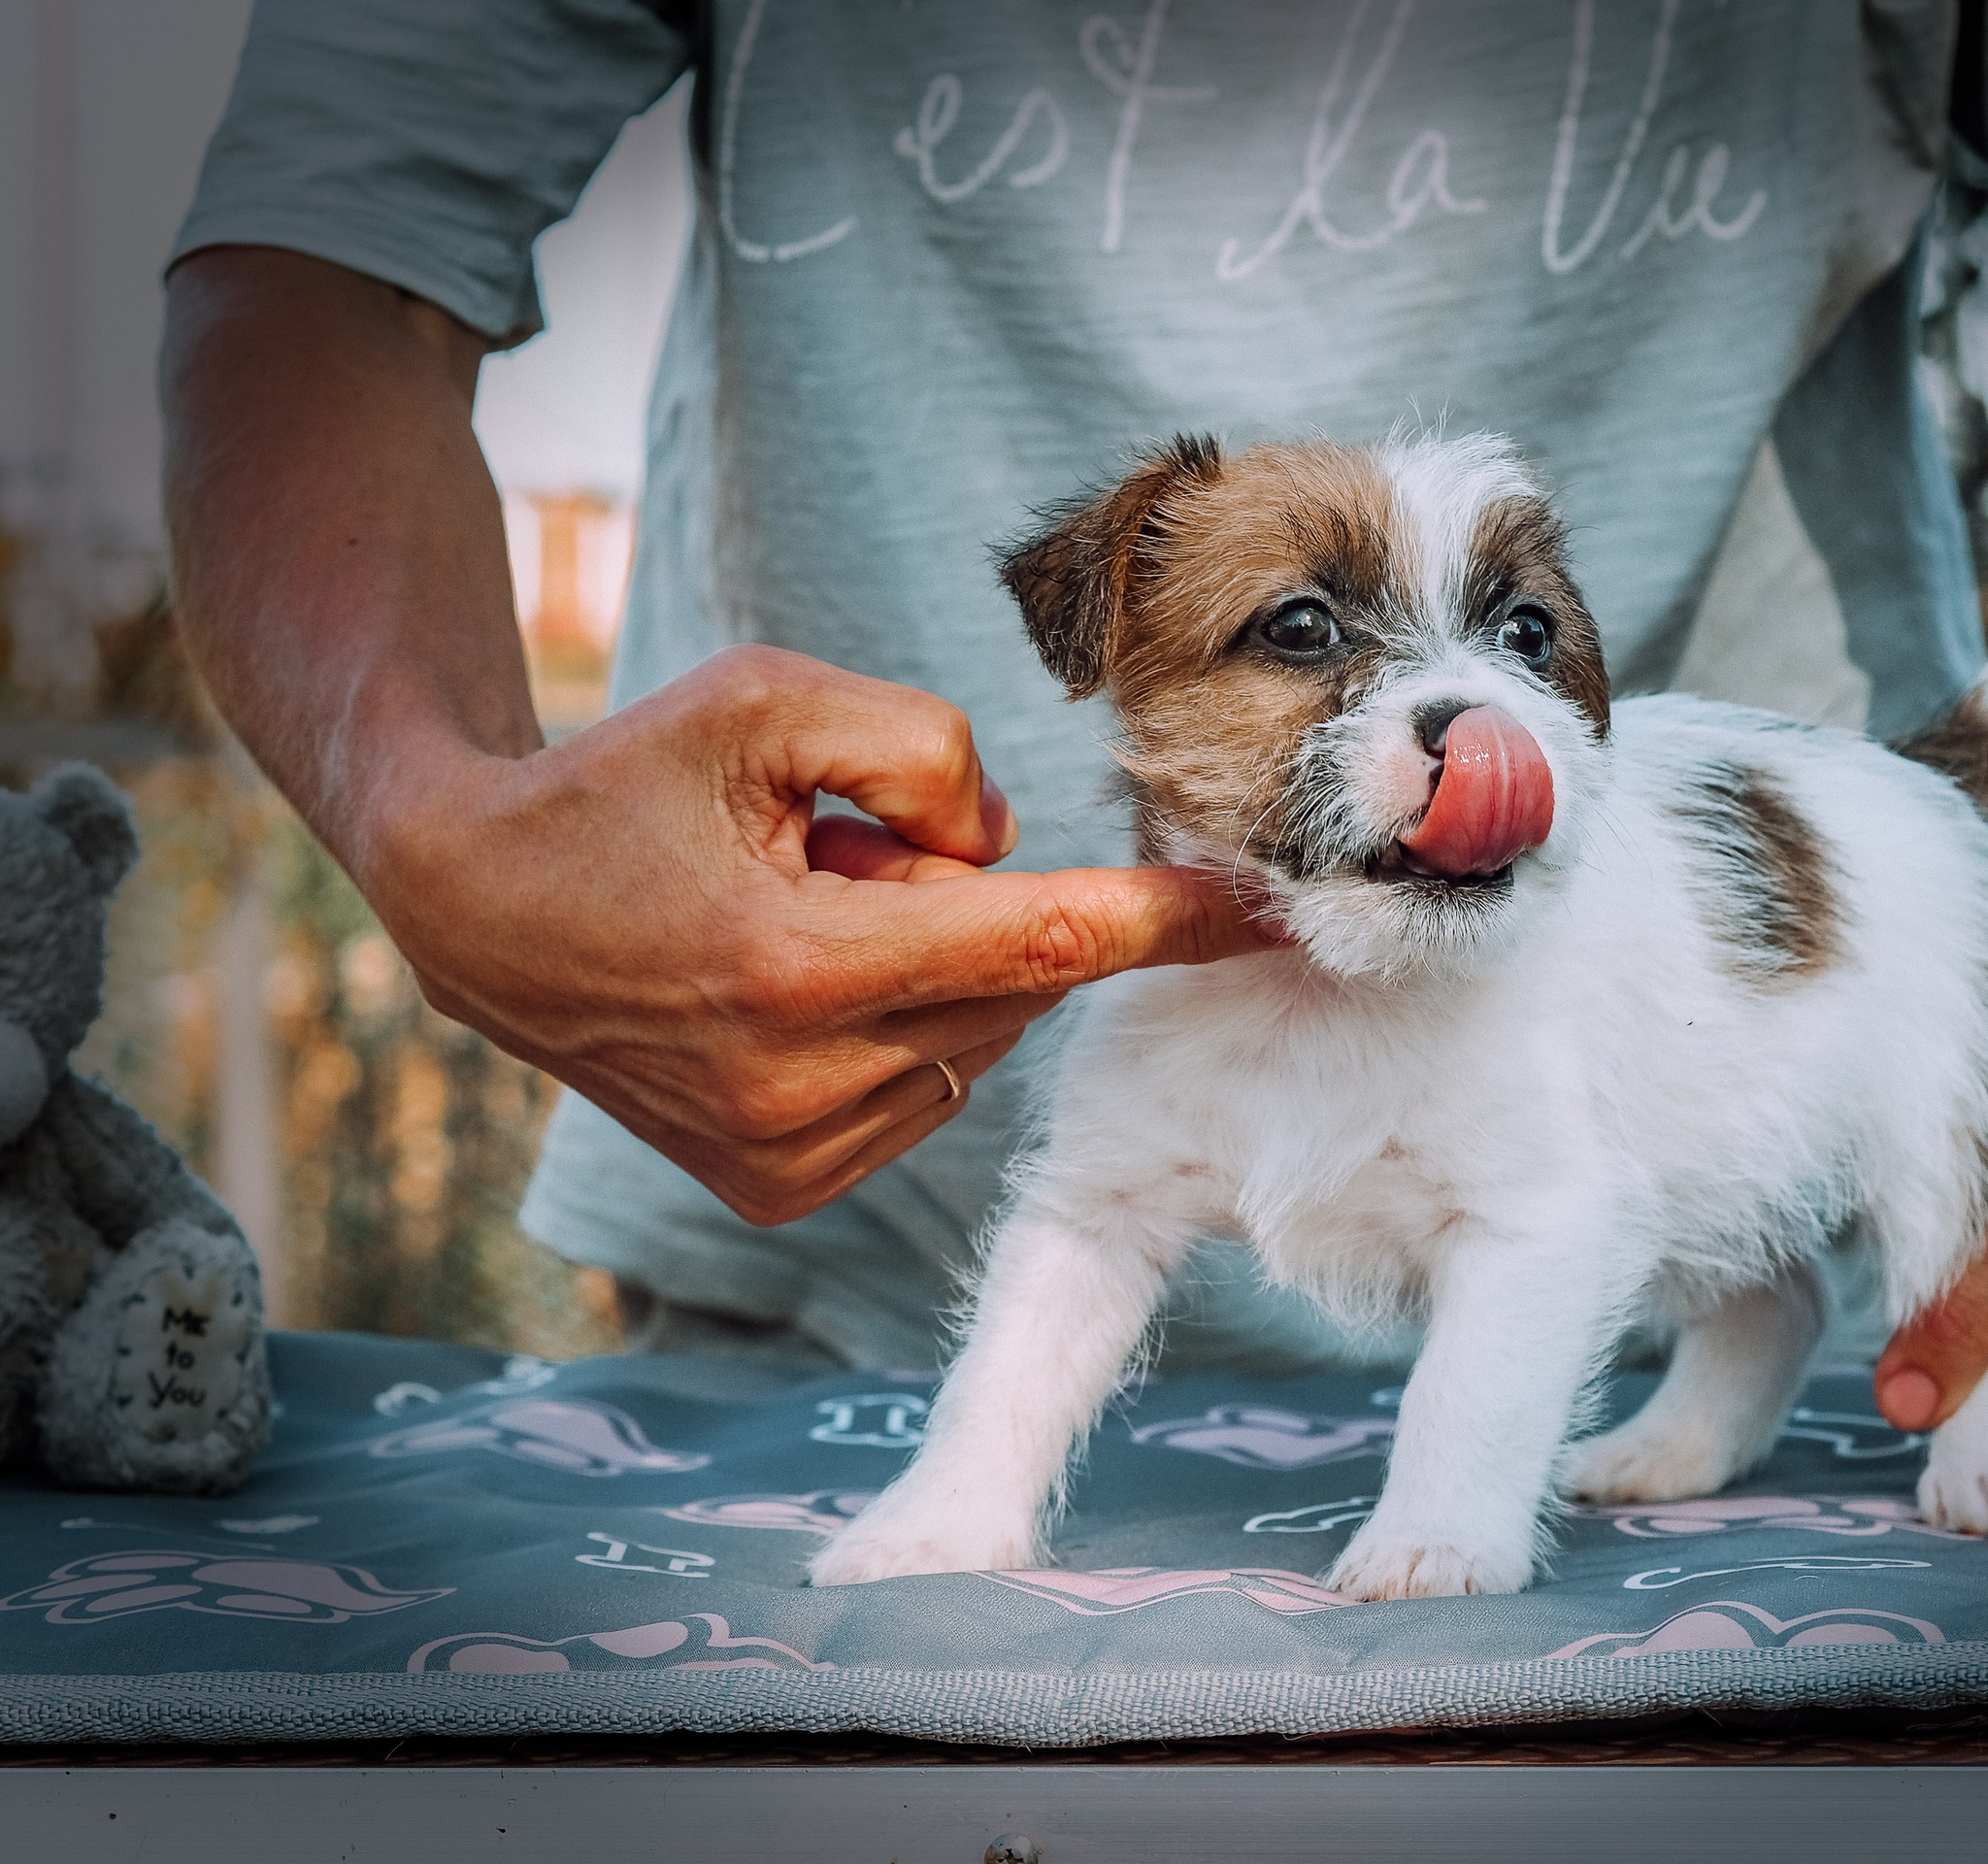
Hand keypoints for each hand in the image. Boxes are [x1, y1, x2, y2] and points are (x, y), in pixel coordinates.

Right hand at [364, 645, 1272, 1225]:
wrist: (477, 906)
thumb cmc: (624, 783)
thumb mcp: (766, 699)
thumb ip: (920, 745)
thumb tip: (1004, 845)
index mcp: (799, 965)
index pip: (1041, 942)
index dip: (1169, 924)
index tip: (1273, 916)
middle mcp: (800, 1086)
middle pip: (1014, 985)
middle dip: (975, 906)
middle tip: (847, 856)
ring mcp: (788, 1156)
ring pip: (976, 1042)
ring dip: (934, 969)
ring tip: (799, 922)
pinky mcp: (780, 1190)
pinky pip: (925, 1092)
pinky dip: (902, 1028)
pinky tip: (795, 989)